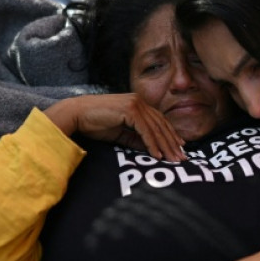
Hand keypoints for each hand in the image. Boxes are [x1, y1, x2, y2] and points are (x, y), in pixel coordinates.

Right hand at [44, 94, 185, 160]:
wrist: (77, 114)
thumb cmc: (95, 123)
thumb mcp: (120, 133)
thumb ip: (136, 139)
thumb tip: (152, 149)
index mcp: (138, 104)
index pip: (159, 121)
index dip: (170, 134)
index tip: (179, 147)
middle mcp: (139, 101)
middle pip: (161, 124)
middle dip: (172, 142)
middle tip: (182, 157)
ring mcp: (135, 104)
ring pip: (155, 128)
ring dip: (165, 145)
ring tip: (173, 159)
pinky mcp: (130, 110)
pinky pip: (145, 130)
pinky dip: (152, 144)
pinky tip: (158, 155)